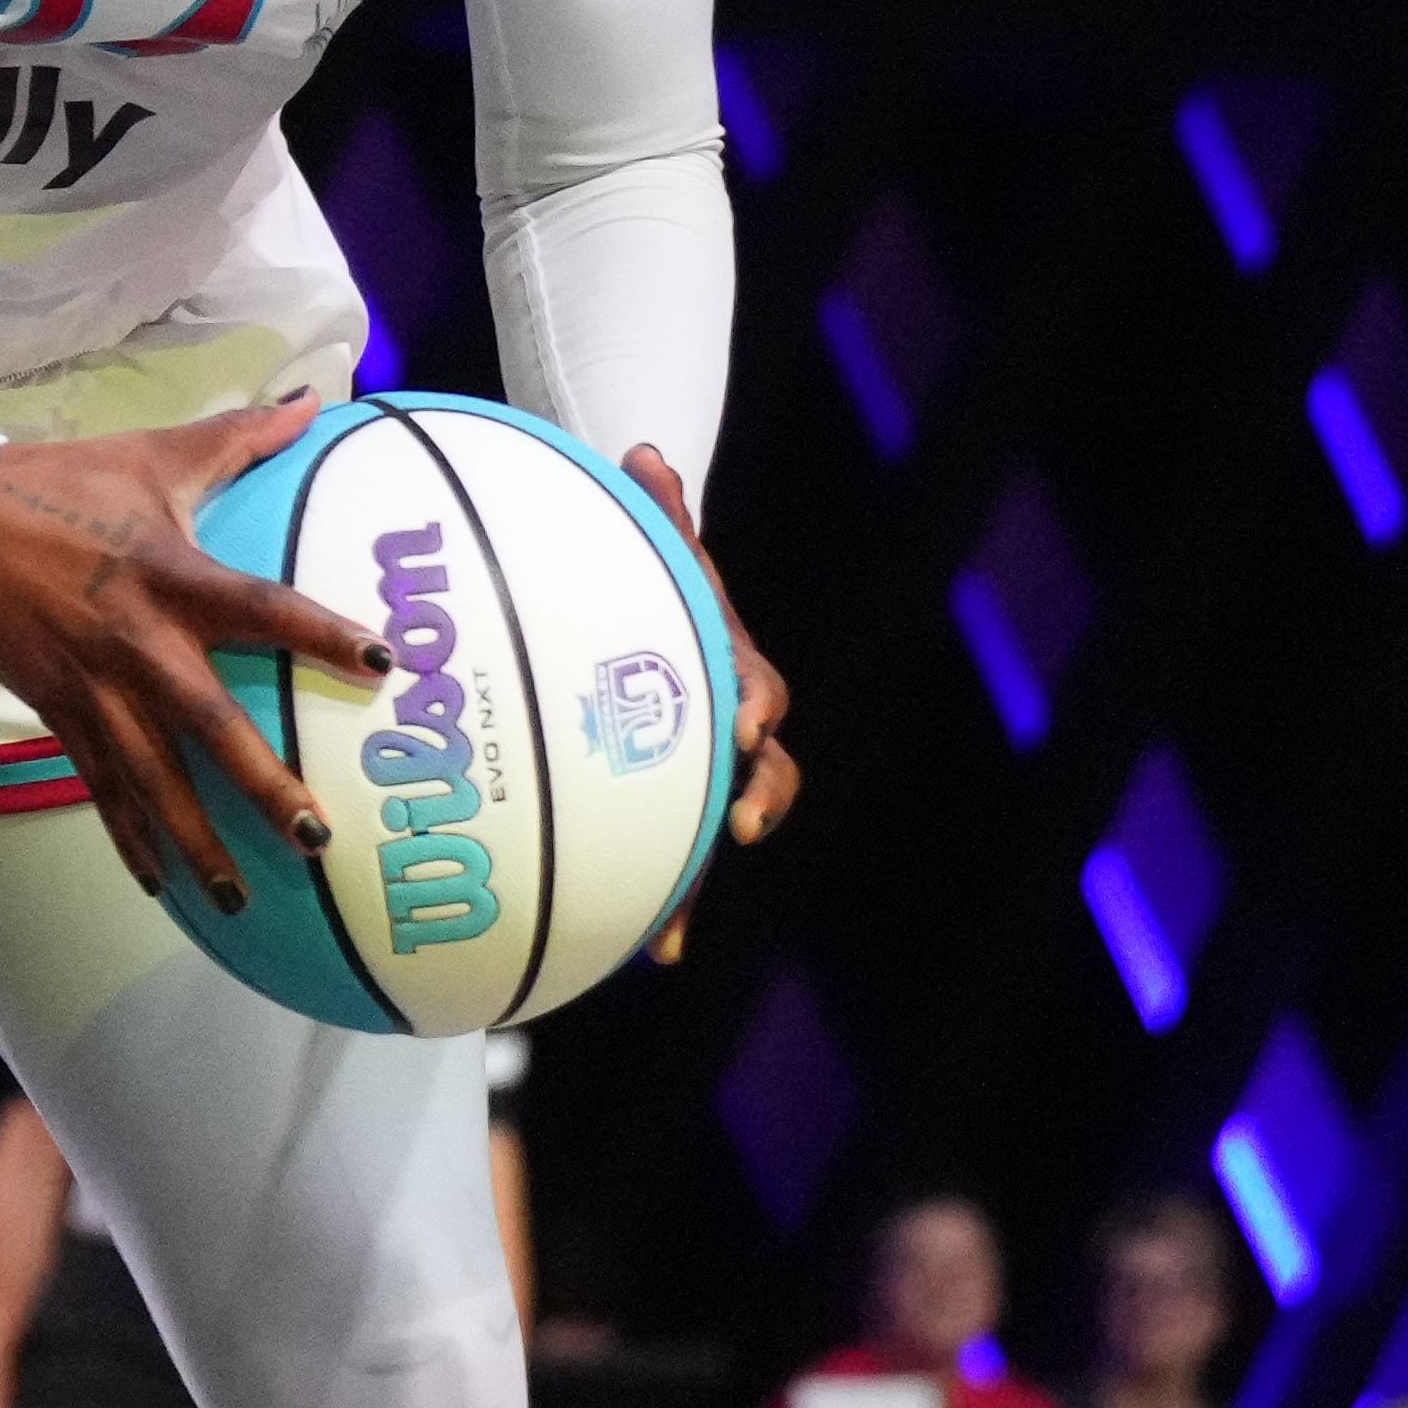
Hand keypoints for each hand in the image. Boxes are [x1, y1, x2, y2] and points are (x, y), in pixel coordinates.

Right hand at [0, 396, 388, 912]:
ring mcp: (93, 682)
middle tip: (314, 835)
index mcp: (169, 571)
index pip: (260, 606)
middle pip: (207, 722)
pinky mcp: (57, 709)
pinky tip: (159, 884)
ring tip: (241, 896)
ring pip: (152, 775)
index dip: (319, 634)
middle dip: (260, 782)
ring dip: (196, 838)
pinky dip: (128, 836)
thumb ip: (240, 439)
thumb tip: (311, 402)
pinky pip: (99, 784)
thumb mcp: (155, 455)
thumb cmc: (66, 482)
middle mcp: (137, 638)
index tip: (379, 664)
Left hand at [622, 445, 795, 960]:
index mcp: (735, 668)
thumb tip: (643, 453)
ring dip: (698, 883)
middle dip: (756, 802)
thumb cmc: (649, 580)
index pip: (760, 686)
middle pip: (765, 776)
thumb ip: (652, 513)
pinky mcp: (669, 812)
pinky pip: (671, 864)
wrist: (647, 618)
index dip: (756, 704)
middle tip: (737, 825)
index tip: (746, 720)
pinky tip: (641, 954)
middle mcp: (734, 730)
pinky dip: (660, 907)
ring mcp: (707, 777)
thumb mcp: (653, 549)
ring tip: (667, 934)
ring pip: (715, 834)